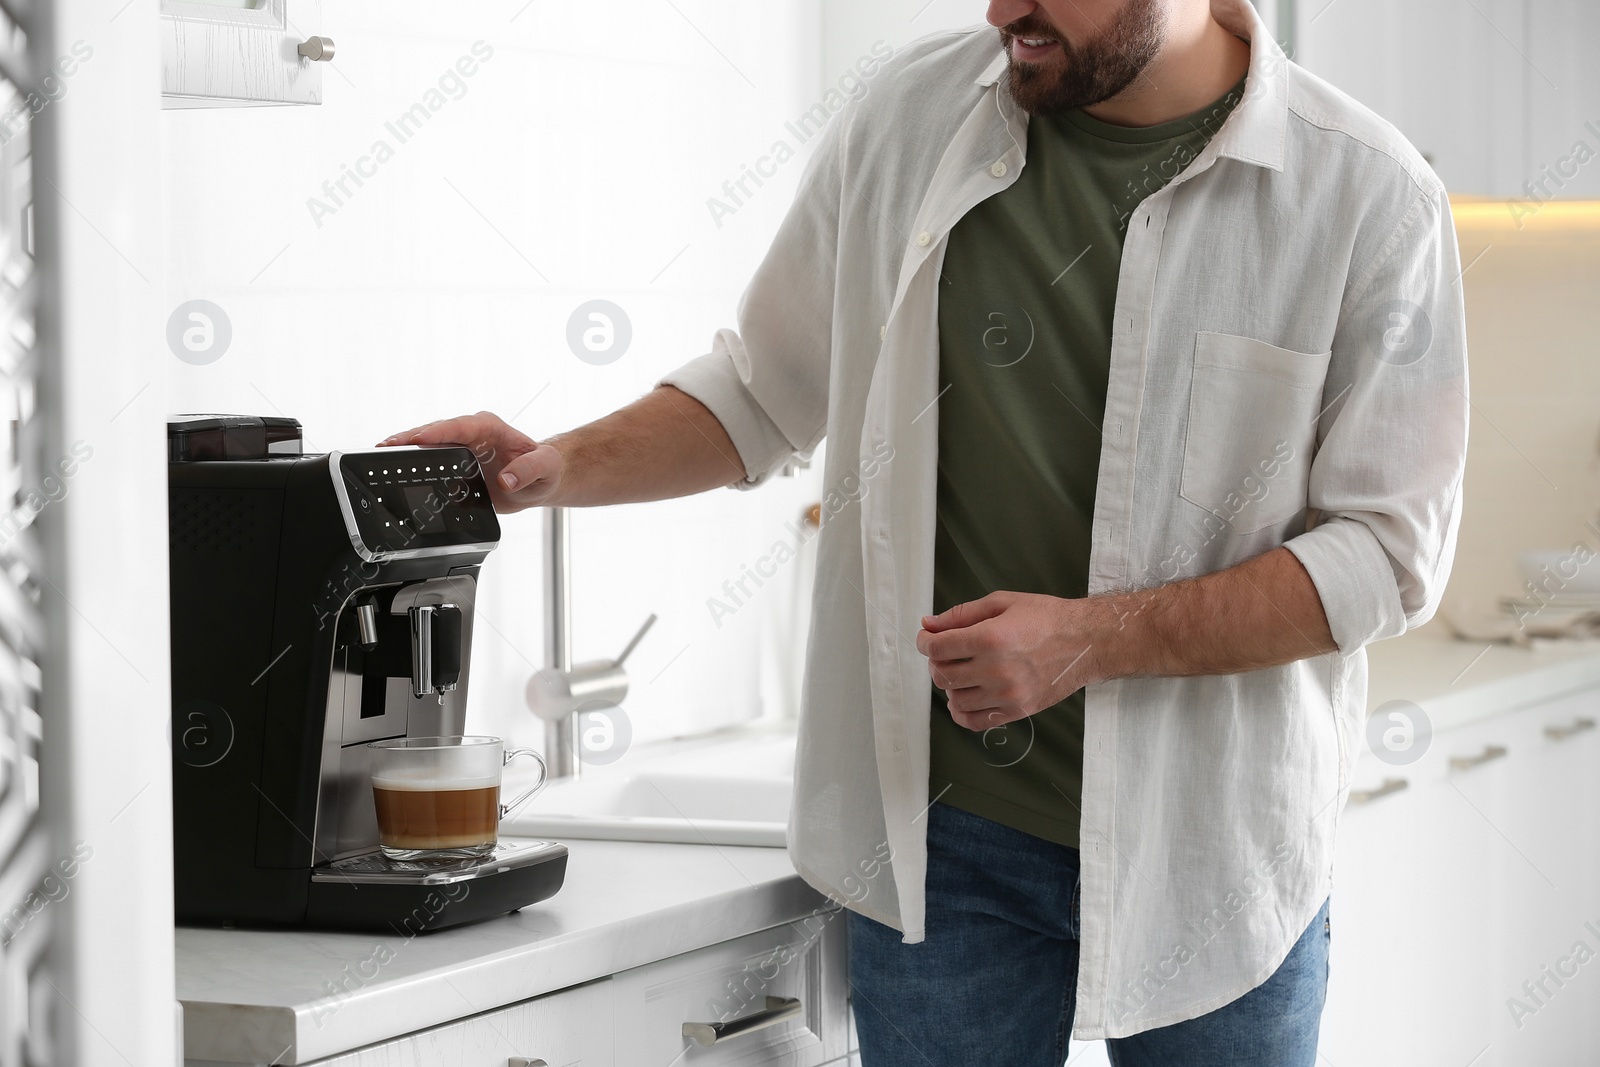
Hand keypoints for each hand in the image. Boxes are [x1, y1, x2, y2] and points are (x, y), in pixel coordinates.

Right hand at [378, 411, 560, 512]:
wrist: (541, 480)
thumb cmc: (546, 469)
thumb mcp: (545, 469)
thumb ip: (529, 471)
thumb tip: (507, 479)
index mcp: (491, 427)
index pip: (460, 425)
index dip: (438, 431)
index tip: (419, 438)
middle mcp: (472, 432)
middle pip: (436, 431)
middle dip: (410, 437)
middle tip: (386, 445)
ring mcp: (460, 445)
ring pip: (428, 443)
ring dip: (405, 447)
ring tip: (381, 452)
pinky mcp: (454, 460)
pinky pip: (430, 457)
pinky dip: (413, 461)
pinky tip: (395, 466)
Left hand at [915, 591, 1107, 730]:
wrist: (1086, 641)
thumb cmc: (1047, 618)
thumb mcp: (1002, 603)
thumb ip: (961, 614)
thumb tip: (929, 624)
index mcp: (990, 639)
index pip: (938, 648)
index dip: (925, 642)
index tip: (927, 638)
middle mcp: (996, 669)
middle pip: (942, 675)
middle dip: (936, 662)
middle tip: (945, 653)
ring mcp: (1007, 694)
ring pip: (955, 699)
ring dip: (950, 686)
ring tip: (960, 673)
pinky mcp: (1017, 710)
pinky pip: (975, 722)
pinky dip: (961, 713)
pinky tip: (965, 697)